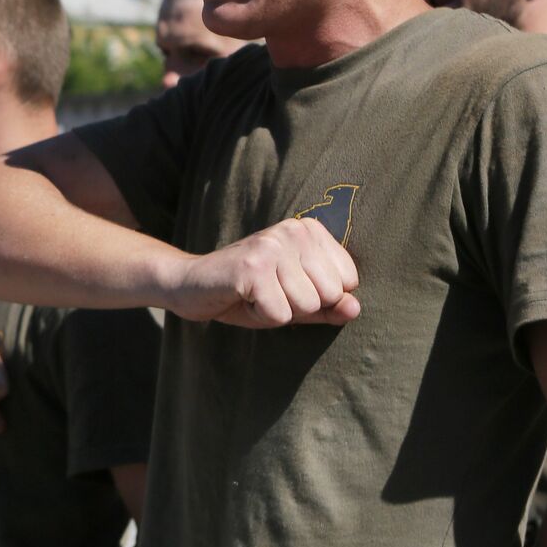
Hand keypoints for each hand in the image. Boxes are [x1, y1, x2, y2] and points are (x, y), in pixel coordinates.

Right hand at [164, 217, 359, 328]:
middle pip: (329, 294)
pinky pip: (279, 314)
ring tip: (255, 294)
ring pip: (306, 305)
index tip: (285, 287)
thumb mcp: (294, 301)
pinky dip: (259, 315)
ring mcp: (273, 245)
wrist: (190, 286)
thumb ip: (328, 306)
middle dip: (299, 306)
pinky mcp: (253, 266)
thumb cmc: (247, 293)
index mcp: (310, 230)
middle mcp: (294, 230)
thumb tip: (356, 309)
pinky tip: (242, 298)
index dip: (318, 297)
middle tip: (268, 292)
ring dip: (278, 311)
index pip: (347, 281)